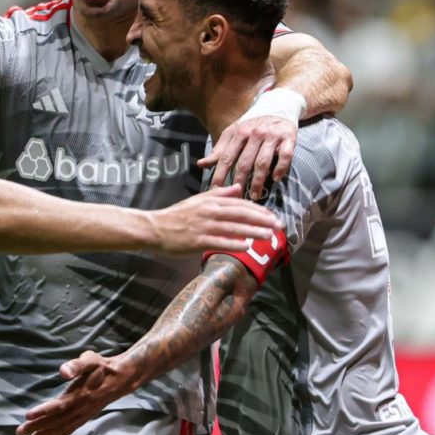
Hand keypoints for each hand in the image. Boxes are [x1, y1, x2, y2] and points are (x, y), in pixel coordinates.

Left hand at [16, 351, 134, 434]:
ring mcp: (82, 415)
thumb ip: (77, 364)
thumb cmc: (102, 366)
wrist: (121, 379)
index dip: (43, 412)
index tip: (27, 416)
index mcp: (80, 394)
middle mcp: (80, 408)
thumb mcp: (91, 360)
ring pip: (61, 428)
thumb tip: (64, 371)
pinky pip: (68, 430)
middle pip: (56, 420)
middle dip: (37, 427)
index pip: (59, 406)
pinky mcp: (83, 418)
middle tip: (19, 433)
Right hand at [152, 183, 279, 254]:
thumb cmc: (177, 215)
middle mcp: (210, 212)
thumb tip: (238, 188)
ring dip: (254, 231)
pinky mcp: (198, 241)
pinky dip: (234, 243)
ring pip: (234, 227)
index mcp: (211, 201)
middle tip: (278, 225)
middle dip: (262, 219)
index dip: (258, 209)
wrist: (155, 228)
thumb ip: (219, 194)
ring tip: (270, 236)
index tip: (272, 215)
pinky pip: (220, 242)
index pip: (240, 204)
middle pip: (241, 214)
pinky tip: (247, 246)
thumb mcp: (198, 200)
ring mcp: (204, 226)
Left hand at [198, 115, 296, 199]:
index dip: (220, 174)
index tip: (216, 189)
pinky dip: (280, 168)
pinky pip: (285, 156)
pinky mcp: (289, 138)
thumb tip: (200, 164)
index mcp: (239, 132)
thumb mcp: (233, 133)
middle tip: (236, 196)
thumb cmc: (252, 124)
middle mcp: (255, 133)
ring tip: (254, 195)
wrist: (279, 106)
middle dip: (239, 181)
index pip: (227, 157)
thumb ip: (219, 150)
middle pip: (244, 162)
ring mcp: (272, 136)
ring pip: (263, 162)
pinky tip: (275, 179)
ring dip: (258, 181)